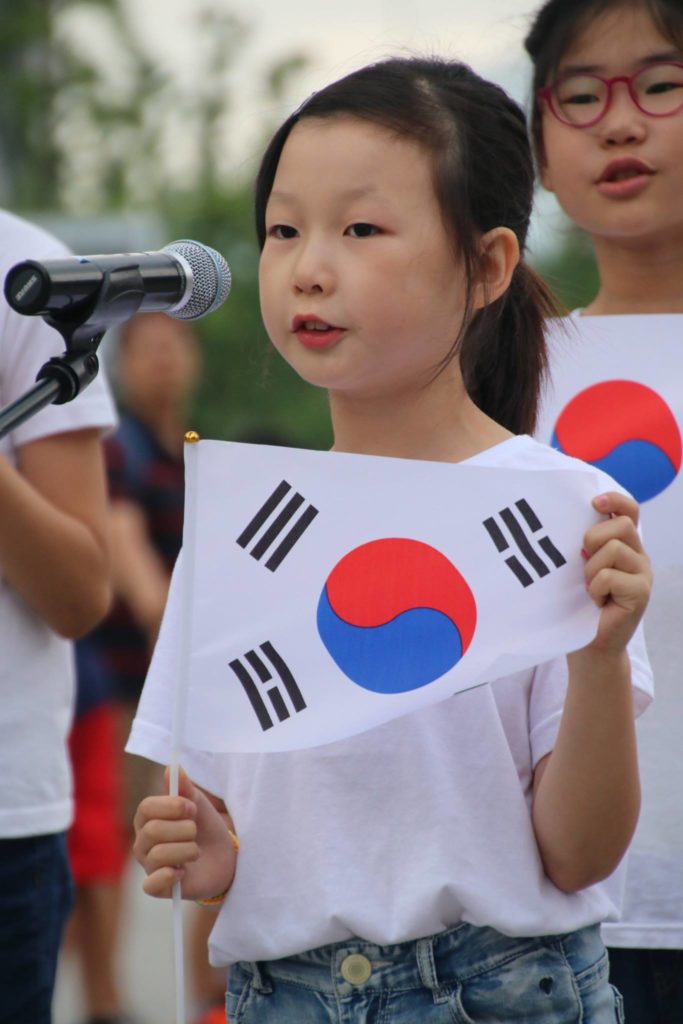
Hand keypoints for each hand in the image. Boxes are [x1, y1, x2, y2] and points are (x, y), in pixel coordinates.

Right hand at [133, 766, 236, 900]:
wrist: (225, 859)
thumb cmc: (206, 828)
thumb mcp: (199, 804)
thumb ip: (185, 787)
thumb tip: (172, 766)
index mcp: (148, 818)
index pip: (146, 807)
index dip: (171, 806)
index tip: (192, 808)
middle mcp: (142, 842)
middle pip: (152, 831)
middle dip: (184, 829)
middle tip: (196, 831)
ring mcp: (148, 866)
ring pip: (159, 855)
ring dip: (187, 850)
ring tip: (196, 851)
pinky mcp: (158, 888)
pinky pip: (151, 885)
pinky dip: (170, 876)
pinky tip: (183, 872)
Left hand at [582, 491, 651, 653]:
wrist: (590, 644)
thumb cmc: (580, 603)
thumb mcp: (579, 567)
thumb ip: (584, 545)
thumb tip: (570, 520)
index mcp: (624, 544)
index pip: (629, 510)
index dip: (615, 500)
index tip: (594, 503)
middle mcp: (638, 555)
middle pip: (621, 525)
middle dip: (593, 538)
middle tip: (584, 562)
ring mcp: (643, 573)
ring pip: (613, 549)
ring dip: (591, 569)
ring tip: (589, 588)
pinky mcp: (642, 592)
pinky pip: (609, 575)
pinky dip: (595, 588)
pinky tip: (596, 600)